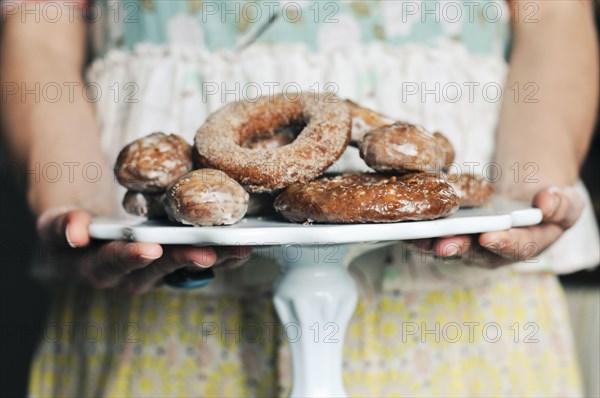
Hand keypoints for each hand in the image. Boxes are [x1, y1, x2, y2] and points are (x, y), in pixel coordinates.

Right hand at [37, 208, 252, 293]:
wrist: (89, 230)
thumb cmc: (77, 225)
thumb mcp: (59, 222)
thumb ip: (63, 226)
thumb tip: (75, 231)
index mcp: (97, 268)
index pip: (113, 263)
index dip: (131, 257)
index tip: (150, 248)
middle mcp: (129, 277)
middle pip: (156, 271)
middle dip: (182, 261)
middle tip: (207, 251)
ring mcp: (154, 274)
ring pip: (184, 271)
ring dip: (214, 260)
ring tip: (237, 247)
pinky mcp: (175, 266)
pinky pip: (199, 264)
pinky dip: (223, 256)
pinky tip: (244, 245)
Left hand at [409, 186, 583, 267]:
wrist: (524, 199)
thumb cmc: (546, 203)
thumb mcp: (566, 201)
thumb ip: (561, 205)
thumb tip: (546, 203)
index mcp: (526, 245)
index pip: (515, 248)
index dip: (502, 244)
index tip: (489, 236)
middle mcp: (494, 252)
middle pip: (474, 254)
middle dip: (458, 248)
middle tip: (444, 244)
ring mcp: (470, 246)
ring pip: (448, 249)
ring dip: (430, 244)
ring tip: (415, 235)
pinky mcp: (451, 237)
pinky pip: (432, 238)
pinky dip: (417, 234)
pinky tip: (403, 225)